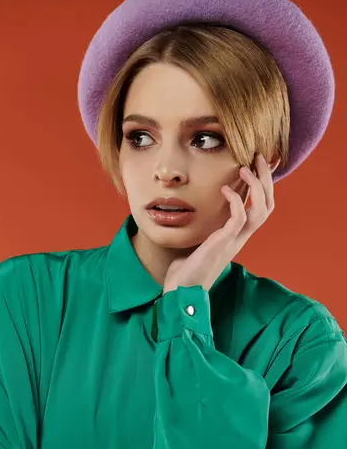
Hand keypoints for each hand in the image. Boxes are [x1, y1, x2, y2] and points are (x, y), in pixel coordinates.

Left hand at [162, 153, 274, 293]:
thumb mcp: (196, 242)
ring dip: (256, 187)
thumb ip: (202, 228)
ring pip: (261, 210)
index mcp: (236, 236)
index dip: (263, 186)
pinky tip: (225, 189)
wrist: (180, 292)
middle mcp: (240, 238)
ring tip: (245, 168)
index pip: (260, 207)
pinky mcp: (224, 243)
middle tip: (258, 157)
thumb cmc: (185, 269)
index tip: (258, 165)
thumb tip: (191, 212)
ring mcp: (234, 241)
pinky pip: (239, 218)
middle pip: (267, 205)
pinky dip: (236, 201)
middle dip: (265, 180)